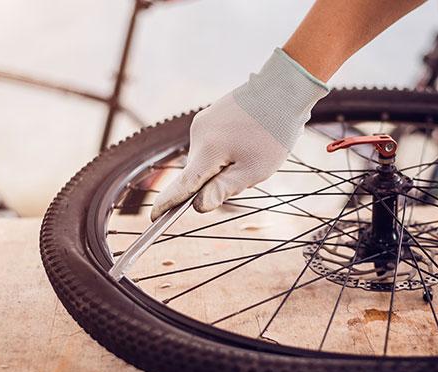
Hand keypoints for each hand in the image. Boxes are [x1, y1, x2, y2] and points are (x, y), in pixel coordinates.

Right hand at [151, 48, 328, 220]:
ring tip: (254, 150)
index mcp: (207, 152)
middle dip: (218, 180)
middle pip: (199, 173)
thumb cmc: (273, 132)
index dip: (168, 204)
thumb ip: (223, 189)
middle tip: (251, 171)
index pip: (182, 186)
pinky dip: (226, 149)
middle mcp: (198, 135)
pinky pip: (212, 143)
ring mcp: (203, 122)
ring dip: (225, 164)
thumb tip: (198, 206)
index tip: (154, 218)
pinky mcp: (210, 115)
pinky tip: (249, 139)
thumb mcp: (254, 170)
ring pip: (207, 158)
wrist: (283, 88)